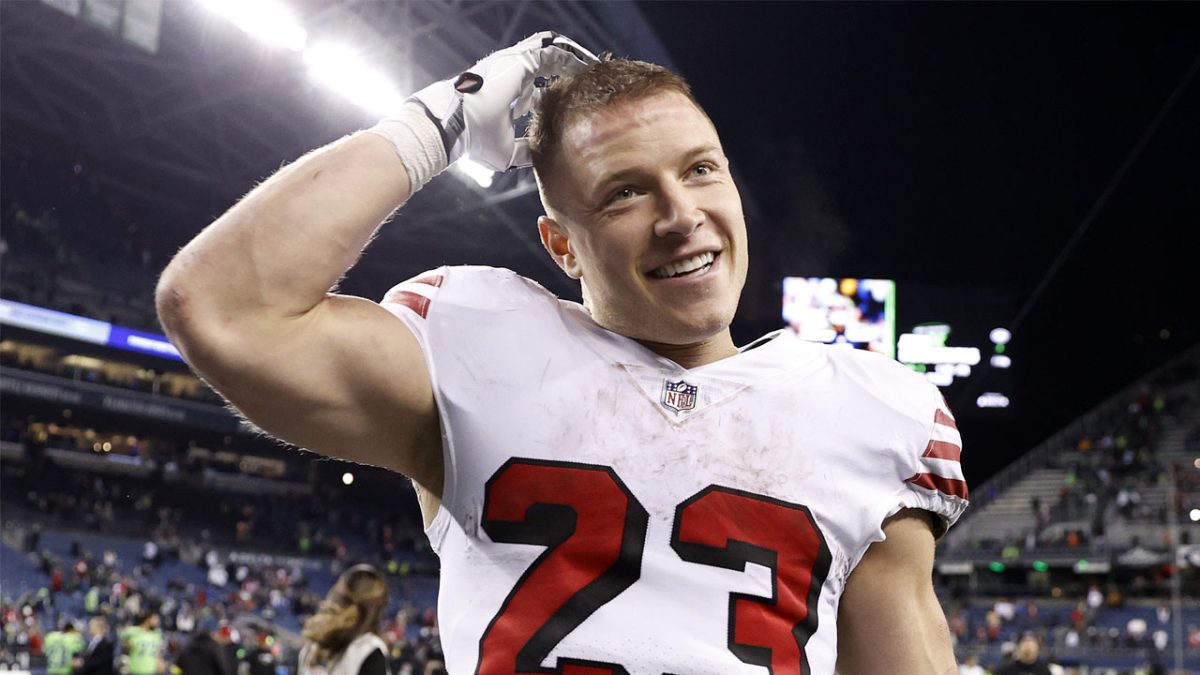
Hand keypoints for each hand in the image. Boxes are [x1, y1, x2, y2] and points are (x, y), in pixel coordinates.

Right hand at [409, 31, 598, 171]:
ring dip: (571, 61)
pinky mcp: (520, 60)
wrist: (457, 126)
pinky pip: (551, 52)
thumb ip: (525, 151)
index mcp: (508, 97)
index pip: (534, 90)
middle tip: (589, 80)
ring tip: (592, 68)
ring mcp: (514, 66)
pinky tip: (585, 65)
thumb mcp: (506, 152)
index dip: (553, 94)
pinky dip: (569, 57)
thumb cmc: (475, 140)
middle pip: (545, 68)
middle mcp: (511, 78)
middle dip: (567, 72)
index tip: (571, 100)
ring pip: (550, 56)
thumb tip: (541, 157)